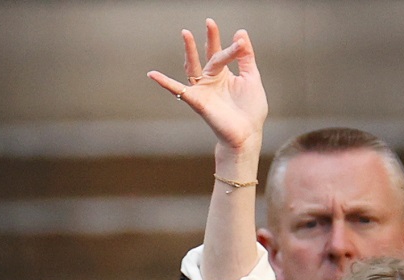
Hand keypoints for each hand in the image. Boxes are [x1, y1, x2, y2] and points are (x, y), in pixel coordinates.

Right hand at [147, 19, 266, 152]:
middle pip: (208, 55)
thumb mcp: (251, 78)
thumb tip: (240, 32)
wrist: (246, 134)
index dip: (232, 46)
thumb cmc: (250, 110)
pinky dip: (164, 82)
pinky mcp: (196, 100)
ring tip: (186, 33)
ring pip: (192, 67)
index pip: (223, 53)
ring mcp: (202, 89)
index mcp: (224, 75)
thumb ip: (246, 57)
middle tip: (209, 21)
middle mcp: (211, 80)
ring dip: (189, 51)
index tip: (240, 39)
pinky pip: (177, 90)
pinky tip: (152, 74)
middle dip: (209, 39)